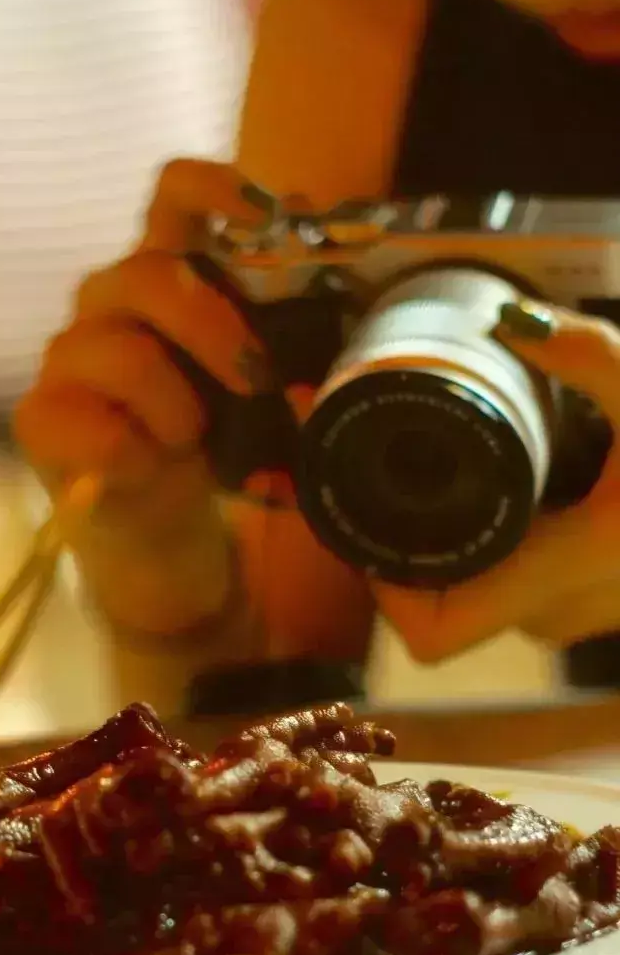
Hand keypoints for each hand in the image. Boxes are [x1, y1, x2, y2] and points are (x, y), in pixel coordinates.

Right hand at [14, 158, 275, 533]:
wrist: (162, 525)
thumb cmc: (212, 438)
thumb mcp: (264, 378)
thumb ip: (289, 319)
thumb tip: (323, 256)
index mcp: (166, 272)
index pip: (174, 194)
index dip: (214, 187)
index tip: (262, 218)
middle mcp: (109, 299)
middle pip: (151, 273)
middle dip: (216, 330)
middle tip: (255, 382)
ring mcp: (67, 355)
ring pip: (126, 356)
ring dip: (180, 409)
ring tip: (192, 440)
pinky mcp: (39, 417)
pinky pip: (99, 430)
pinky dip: (140, 457)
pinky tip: (147, 467)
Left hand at [375, 305, 619, 661]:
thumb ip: (591, 355)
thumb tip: (509, 319)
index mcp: (562, 572)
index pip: (433, 634)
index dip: (384, 588)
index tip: (362, 516)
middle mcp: (558, 608)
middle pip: (438, 602)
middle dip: (398, 541)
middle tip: (364, 470)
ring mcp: (575, 608)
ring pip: (476, 586)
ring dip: (440, 536)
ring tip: (409, 465)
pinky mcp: (589, 590)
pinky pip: (511, 574)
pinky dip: (485, 535)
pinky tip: (479, 481)